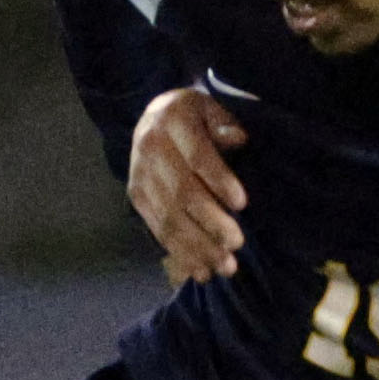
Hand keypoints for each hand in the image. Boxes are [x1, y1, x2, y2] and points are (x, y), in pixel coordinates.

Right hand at [128, 85, 246, 282]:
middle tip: (237, 244)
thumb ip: (224, 123)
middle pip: (182, 192)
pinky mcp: (136, 197)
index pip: (198, 156)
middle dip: (211, 222)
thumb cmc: (195, 117)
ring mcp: (140, 175)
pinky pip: (158, 229)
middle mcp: (149, 148)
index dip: (219, 180)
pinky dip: (180, 253)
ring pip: (169, 217)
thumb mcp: (211, 109)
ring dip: (197, 247)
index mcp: (171, 120)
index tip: (242, 204)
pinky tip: (201, 270)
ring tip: (224, 266)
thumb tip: (238, 138)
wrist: (154, 117)